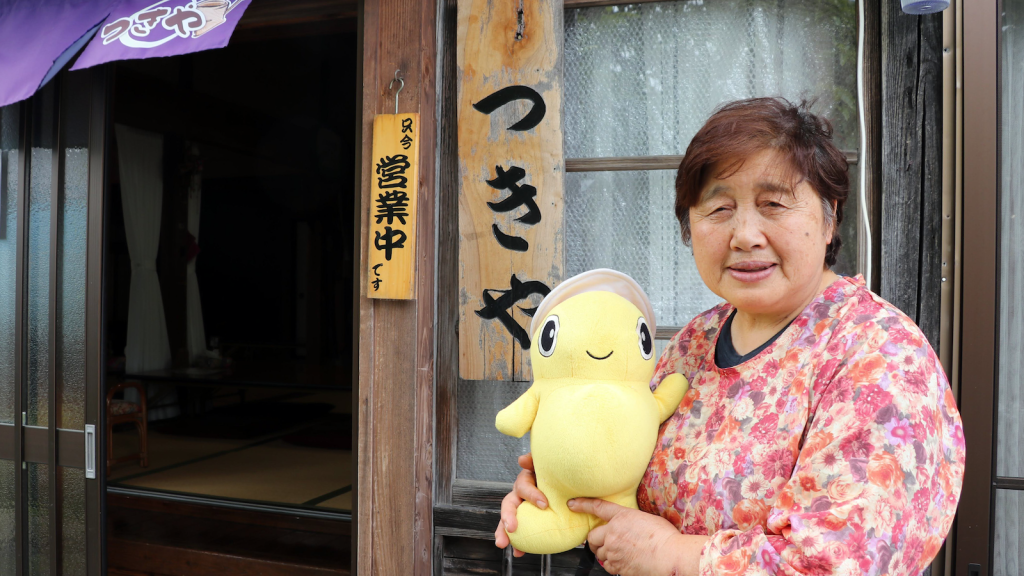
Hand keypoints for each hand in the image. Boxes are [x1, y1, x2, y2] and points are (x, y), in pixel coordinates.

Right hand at [494, 453, 548, 556]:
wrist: (565, 488)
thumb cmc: (554, 475)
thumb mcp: (546, 465)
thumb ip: (535, 460)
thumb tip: (522, 459)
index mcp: (526, 481)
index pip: (524, 486)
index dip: (532, 495)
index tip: (544, 504)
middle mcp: (519, 495)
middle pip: (508, 504)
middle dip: (507, 517)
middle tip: (511, 528)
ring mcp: (521, 509)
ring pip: (507, 520)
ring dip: (503, 531)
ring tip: (502, 543)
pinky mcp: (525, 522)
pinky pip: (519, 533)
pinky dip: (518, 544)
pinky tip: (519, 552)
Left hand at [568, 498, 706, 575]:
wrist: (671, 556)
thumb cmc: (665, 538)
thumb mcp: (647, 519)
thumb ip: (631, 521)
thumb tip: (628, 525)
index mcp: (622, 517)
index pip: (597, 507)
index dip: (582, 504)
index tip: (572, 504)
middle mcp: (613, 533)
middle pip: (592, 537)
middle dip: (595, 540)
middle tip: (604, 542)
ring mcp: (613, 550)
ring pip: (598, 553)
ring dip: (604, 553)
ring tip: (618, 553)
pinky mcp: (616, 566)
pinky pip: (606, 565)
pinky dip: (611, 564)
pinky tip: (622, 562)